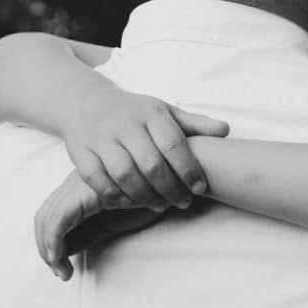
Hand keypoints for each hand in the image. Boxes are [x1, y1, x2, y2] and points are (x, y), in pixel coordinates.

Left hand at [35, 171, 161, 280]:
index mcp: (83, 185)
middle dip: (45, 247)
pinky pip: (59, 220)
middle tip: (60, 272)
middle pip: (45, 214)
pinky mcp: (86, 192)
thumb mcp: (116, 219)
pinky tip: (59, 259)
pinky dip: (54, 241)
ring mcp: (79, 184)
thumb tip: (67, 250)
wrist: (177, 180)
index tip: (61, 266)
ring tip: (61, 271)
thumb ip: (92, 230)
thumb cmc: (154, 196)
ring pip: (47, 218)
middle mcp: (76, 182)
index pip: (53, 213)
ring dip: (49, 248)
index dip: (50, 241)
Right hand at [62, 90, 228, 211]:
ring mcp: (101, 138)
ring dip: (145, 196)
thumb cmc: (135, 112)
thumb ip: (195, 124)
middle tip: (183, 202)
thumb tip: (226, 130)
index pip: (174, 144)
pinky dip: (116, 196)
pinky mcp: (80, 152)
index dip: (189, 169)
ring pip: (125, 174)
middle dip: (170, 189)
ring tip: (160, 204)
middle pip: (151, 164)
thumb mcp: (165, 112)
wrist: (87, 102)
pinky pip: (98, 181)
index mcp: (150, 113)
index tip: (200, 188)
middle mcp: (125, 124)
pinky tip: (131, 202)